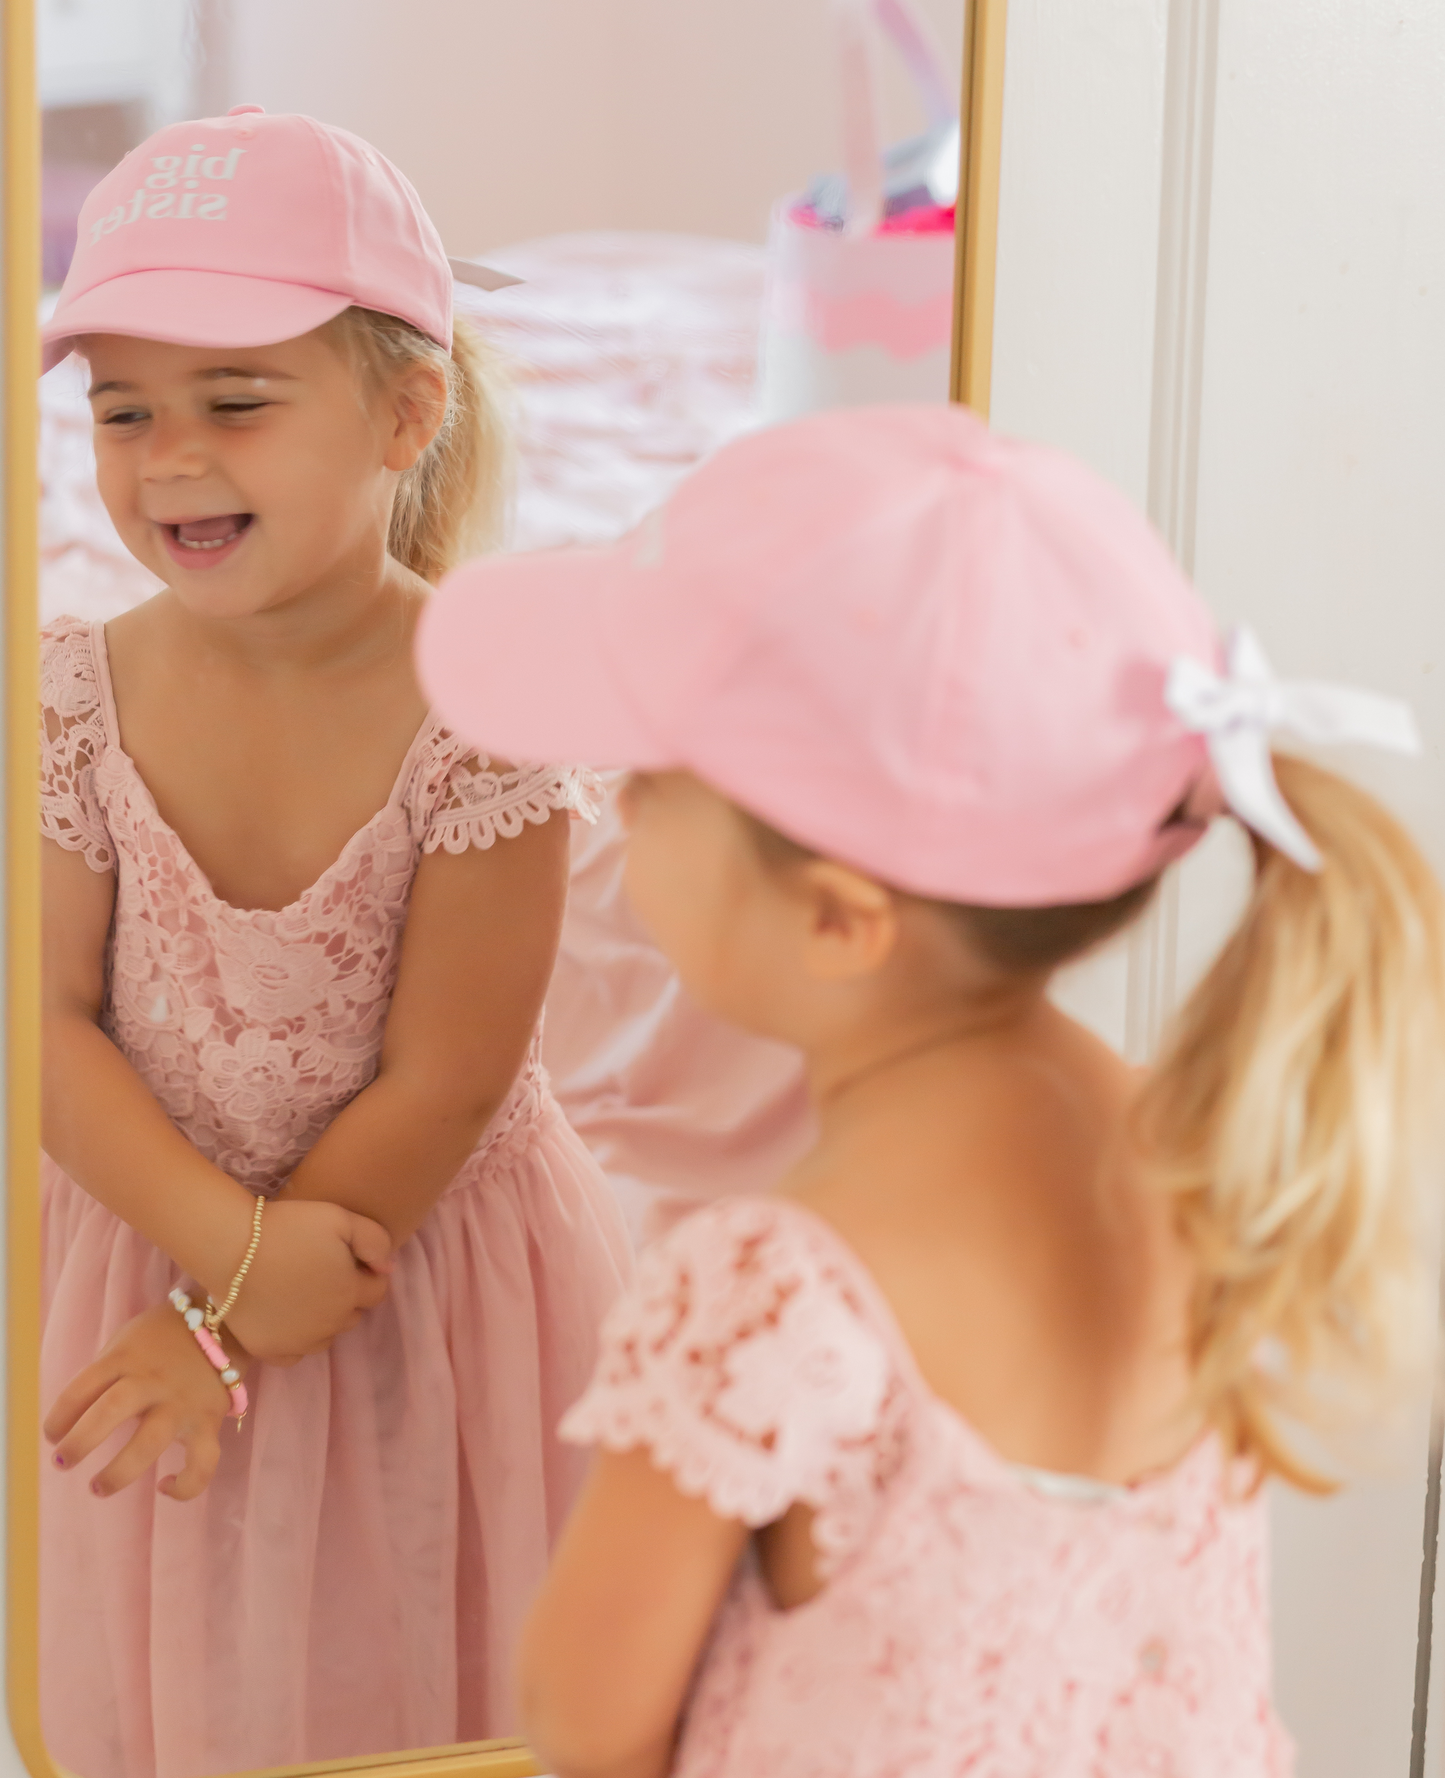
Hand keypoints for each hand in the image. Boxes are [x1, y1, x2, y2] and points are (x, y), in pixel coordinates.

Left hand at [44, 1302, 237, 1500]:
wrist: (225, 1322)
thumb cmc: (163, 1337)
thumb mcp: (127, 1340)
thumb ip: (106, 1372)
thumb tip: (75, 1415)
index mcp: (126, 1357)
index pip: (82, 1386)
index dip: (60, 1415)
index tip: (52, 1434)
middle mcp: (152, 1379)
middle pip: (110, 1410)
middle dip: (80, 1442)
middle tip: (62, 1461)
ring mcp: (181, 1402)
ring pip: (150, 1441)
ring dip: (119, 1472)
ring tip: (97, 1488)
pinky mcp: (208, 1421)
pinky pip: (202, 1462)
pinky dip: (187, 1484)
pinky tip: (166, 1488)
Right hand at [220, 1198, 392, 1362]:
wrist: (231, 1247)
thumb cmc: (287, 1226)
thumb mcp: (339, 1218)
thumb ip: (374, 1240)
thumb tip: (386, 1268)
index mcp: (350, 1291)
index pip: (377, 1291)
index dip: (367, 1274)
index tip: (349, 1261)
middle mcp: (330, 1323)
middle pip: (352, 1315)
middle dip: (346, 1297)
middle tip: (321, 1274)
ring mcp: (299, 1342)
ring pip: (326, 1338)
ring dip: (323, 1320)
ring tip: (301, 1295)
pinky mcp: (269, 1351)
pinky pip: (294, 1355)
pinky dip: (295, 1341)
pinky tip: (285, 1320)